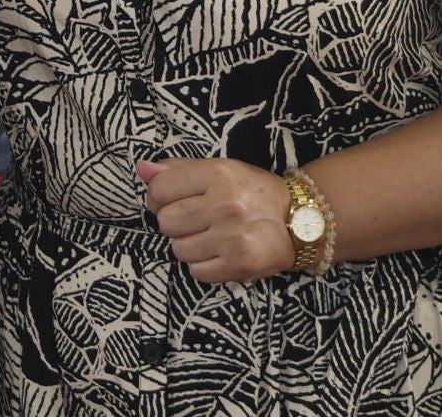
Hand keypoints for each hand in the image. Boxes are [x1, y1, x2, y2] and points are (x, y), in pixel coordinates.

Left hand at [137, 158, 294, 284]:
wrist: (299, 221)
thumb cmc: (252, 193)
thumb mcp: (220, 169)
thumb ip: (178, 169)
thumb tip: (141, 169)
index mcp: (218, 174)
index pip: (159, 190)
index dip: (159, 197)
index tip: (172, 200)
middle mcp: (225, 204)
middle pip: (166, 222)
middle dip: (176, 222)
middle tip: (196, 219)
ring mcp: (232, 237)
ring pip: (178, 249)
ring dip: (189, 245)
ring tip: (210, 236)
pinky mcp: (239, 265)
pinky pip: (196, 271)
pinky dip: (203, 264)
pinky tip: (219, 251)